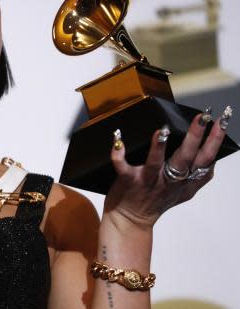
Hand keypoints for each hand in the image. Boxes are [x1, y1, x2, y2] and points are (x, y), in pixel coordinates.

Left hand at [103, 106, 231, 228]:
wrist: (130, 221)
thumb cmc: (154, 203)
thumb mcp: (183, 193)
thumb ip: (198, 178)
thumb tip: (213, 161)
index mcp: (184, 180)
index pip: (205, 159)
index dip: (215, 141)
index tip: (221, 122)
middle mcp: (168, 180)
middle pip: (186, 158)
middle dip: (195, 137)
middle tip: (202, 118)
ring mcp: (147, 180)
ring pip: (155, 163)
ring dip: (159, 147)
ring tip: (163, 131)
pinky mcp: (128, 181)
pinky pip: (122, 167)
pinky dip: (118, 154)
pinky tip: (118, 140)